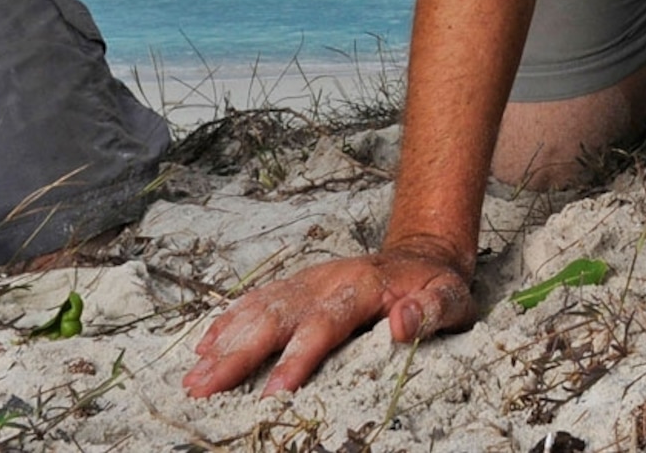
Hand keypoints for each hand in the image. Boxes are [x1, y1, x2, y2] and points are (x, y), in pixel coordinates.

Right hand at [181, 249, 475, 398]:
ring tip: (194, 377)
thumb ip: (432, 311)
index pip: (323, 325)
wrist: (424, 253)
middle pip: (277, 317)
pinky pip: (257, 301)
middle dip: (239, 355)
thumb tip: (402, 323)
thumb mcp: (451, 298)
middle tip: (205, 389)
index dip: (298, 358)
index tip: (273, 393)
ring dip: (225, 343)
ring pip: (259, 310)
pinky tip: (205, 346)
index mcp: (362, 288)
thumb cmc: (437, 285)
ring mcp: (308, 281)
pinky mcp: (298, 285)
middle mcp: (326, 281)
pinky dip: (229, 322)